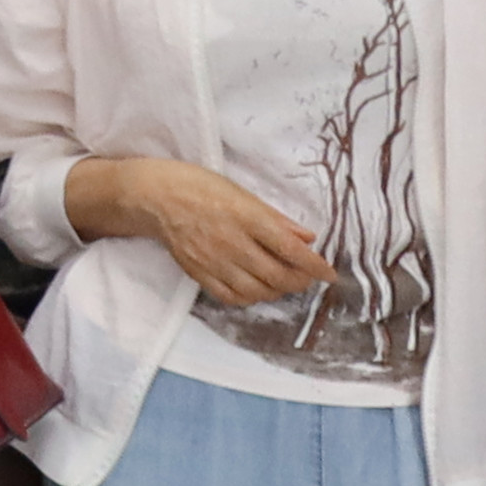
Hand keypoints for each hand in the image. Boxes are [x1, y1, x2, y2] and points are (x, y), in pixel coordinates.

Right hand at [96, 155, 326, 310]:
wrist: (155, 197)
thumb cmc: (201, 187)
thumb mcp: (242, 194)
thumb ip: (275, 219)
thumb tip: (307, 239)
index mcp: (247, 218)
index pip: (290, 250)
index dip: (315, 266)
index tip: (330, 274)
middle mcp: (232, 243)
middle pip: (277, 275)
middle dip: (300, 281)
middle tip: (307, 277)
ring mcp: (214, 261)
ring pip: (258, 291)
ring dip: (278, 291)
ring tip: (283, 282)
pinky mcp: (199, 273)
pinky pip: (231, 296)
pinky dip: (250, 298)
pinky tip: (256, 290)